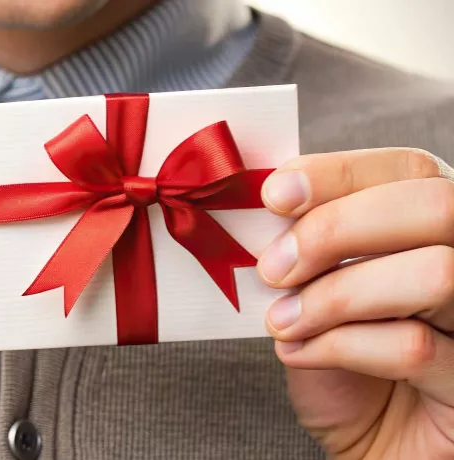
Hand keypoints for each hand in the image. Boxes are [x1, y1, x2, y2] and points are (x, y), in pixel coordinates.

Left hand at [258, 147, 453, 458]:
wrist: (365, 440)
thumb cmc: (340, 359)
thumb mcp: (313, 289)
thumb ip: (304, 240)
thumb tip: (265, 196)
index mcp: (434, 226)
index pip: (408, 169)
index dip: (339, 173)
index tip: (275, 195)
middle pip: (435, 206)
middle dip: (337, 230)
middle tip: (275, 268)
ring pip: (436, 274)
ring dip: (336, 297)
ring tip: (283, 321)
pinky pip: (415, 348)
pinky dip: (338, 346)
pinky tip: (299, 353)